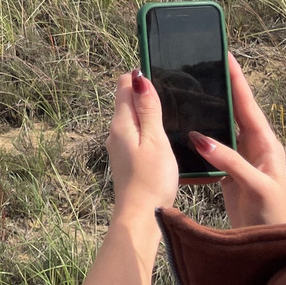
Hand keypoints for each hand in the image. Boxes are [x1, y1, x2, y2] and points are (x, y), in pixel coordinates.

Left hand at [107, 69, 178, 218]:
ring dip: (147, 109)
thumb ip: (148, 110)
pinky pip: (136, 133)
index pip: (123, 86)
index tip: (158, 68)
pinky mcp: (127, 158)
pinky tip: (163, 133)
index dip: (139, 76)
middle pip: (126, 101)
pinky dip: (148, 127)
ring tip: (170, 106)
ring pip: (132, 118)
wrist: (140, 216)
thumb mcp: (155, 140)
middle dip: (143, 91)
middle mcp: (115, 132)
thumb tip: (139, 79)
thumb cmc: (151, 179)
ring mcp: (119, 146)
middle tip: (169, 85)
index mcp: (121, 123)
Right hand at [190, 53, 285, 226]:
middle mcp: (253, 148)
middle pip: (233, 111)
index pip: (247, 105)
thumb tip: (200, 138)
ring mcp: (240, 159)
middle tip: (201, 68)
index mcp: (265, 145)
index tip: (225, 56)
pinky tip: (183, 130)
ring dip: (206, 111)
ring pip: (220, 128)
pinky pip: (210, 148)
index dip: (236, 81)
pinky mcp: (228, 172)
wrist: (272, 245)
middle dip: (219, 89)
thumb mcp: (257, 186)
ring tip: (188, 92)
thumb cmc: (274, 215)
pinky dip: (197, 137)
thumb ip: (230, 161)